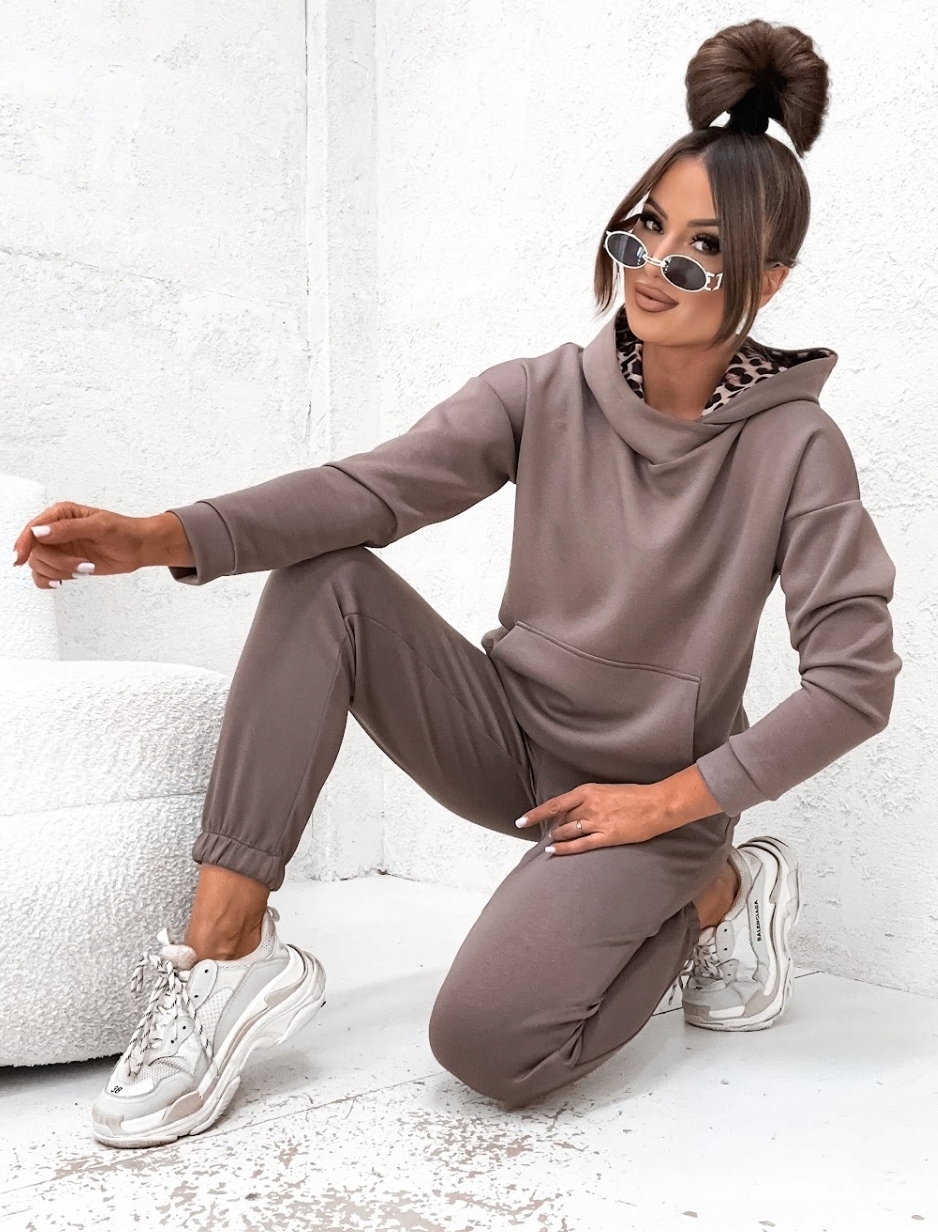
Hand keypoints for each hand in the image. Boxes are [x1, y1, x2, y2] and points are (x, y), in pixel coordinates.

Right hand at [11, 501, 155, 588]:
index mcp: (62, 514)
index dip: (24, 543)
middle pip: (36, 551)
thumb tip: (40, 531)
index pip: (33, 529)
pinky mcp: (64, 563)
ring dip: (60, 571)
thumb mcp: (99, 527)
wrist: (139, 548)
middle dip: (57, 562)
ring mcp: (60, 548)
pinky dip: (51, 580)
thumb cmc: (124, 532)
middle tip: (81, 565)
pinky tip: (67, 578)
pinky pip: (43, 575)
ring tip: (84, 569)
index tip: (21, 557)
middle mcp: (57, 530)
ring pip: (39, 565)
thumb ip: (69, 528)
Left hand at [515, 781, 668, 854]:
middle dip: (552, 826)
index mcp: (587, 791)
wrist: (658, 804)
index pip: (554, 804)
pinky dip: (564, 848)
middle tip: (548, 832)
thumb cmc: (635, 796)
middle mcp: (588, 806)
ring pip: (567, 831)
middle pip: (560, 819)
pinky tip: (553, 851)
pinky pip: (580, 845)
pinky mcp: (607, 837)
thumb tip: (573, 810)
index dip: (535, 814)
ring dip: (556, 837)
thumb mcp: (607, 791)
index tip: (521, 821)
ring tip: (550, 841)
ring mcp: (597, 822)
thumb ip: (589, 800)